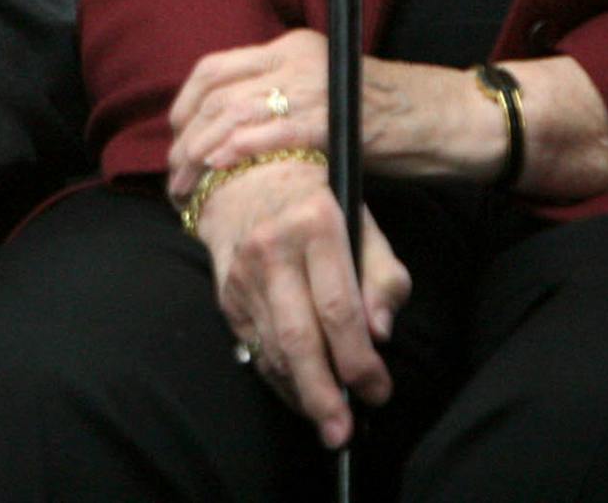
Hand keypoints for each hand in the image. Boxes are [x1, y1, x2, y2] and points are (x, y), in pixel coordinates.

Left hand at [167, 30, 485, 197]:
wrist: (448, 117)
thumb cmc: (387, 119)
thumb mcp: (324, 99)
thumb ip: (281, 106)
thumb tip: (229, 138)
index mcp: (291, 46)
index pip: (215, 68)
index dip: (184, 107)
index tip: (174, 142)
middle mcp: (297, 55)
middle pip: (217, 92)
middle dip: (184, 138)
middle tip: (174, 178)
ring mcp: (316, 82)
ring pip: (235, 111)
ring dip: (202, 154)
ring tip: (189, 191)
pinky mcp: (335, 114)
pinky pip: (275, 131)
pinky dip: (240, 151)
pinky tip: (221, 171)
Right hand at [194, 156, 409, 448]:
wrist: (246, 175)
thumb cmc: (317, 202)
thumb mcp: (361, 221)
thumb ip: (382, 275)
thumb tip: (381, 333)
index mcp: (316, 224)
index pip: (339, 308)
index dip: (360, 359)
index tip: (379, 388)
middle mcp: (273, 247)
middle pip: (299, 337)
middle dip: (324, 394)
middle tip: (343, 432)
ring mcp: (243, 271)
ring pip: (273, 348)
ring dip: (301, 393)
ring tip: (328, 423)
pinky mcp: (225, 291)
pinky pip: (253, 346)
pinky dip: (278, 376)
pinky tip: (300, 393)